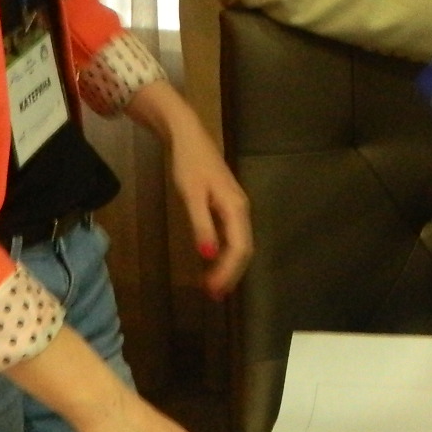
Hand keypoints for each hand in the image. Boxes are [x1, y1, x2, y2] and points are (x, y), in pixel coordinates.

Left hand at [125, 81, 252, 297]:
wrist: (187, 136)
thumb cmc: (188, 164)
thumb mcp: (191, 195)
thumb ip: (201, 225)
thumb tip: (209, 255)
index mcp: (235, 208)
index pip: (239, 249)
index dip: (228, 272)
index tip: (213, 291)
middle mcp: (241, 210)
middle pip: (243, 249)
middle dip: (230, 274)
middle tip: (213, 295)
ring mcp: (236, 208)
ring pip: (239, 244)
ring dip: (228, 266)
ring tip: (213, 285)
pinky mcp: (227, 206)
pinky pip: (232, 236)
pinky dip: (224, 254)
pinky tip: (212, 262)